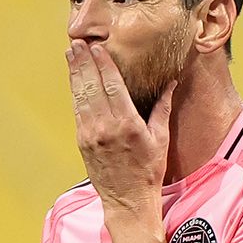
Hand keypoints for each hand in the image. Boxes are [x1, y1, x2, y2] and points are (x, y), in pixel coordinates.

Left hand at [66, 39, 175, 214]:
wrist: (127, 200)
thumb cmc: (148, 170)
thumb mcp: (161, 138)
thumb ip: (162, 108)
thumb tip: (171, 82)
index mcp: (128, 124)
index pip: (112, 85)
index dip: (103, 64)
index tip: (97, 47)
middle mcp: (106, 127)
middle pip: (92, 86)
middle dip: (84, 62)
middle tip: (78, 42)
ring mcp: (90, 134)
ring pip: (80, 96)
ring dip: (75, 73)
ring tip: (71, 53)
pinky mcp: (82, 141)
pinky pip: (77, 111)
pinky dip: (75, 92)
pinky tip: (74, 79)